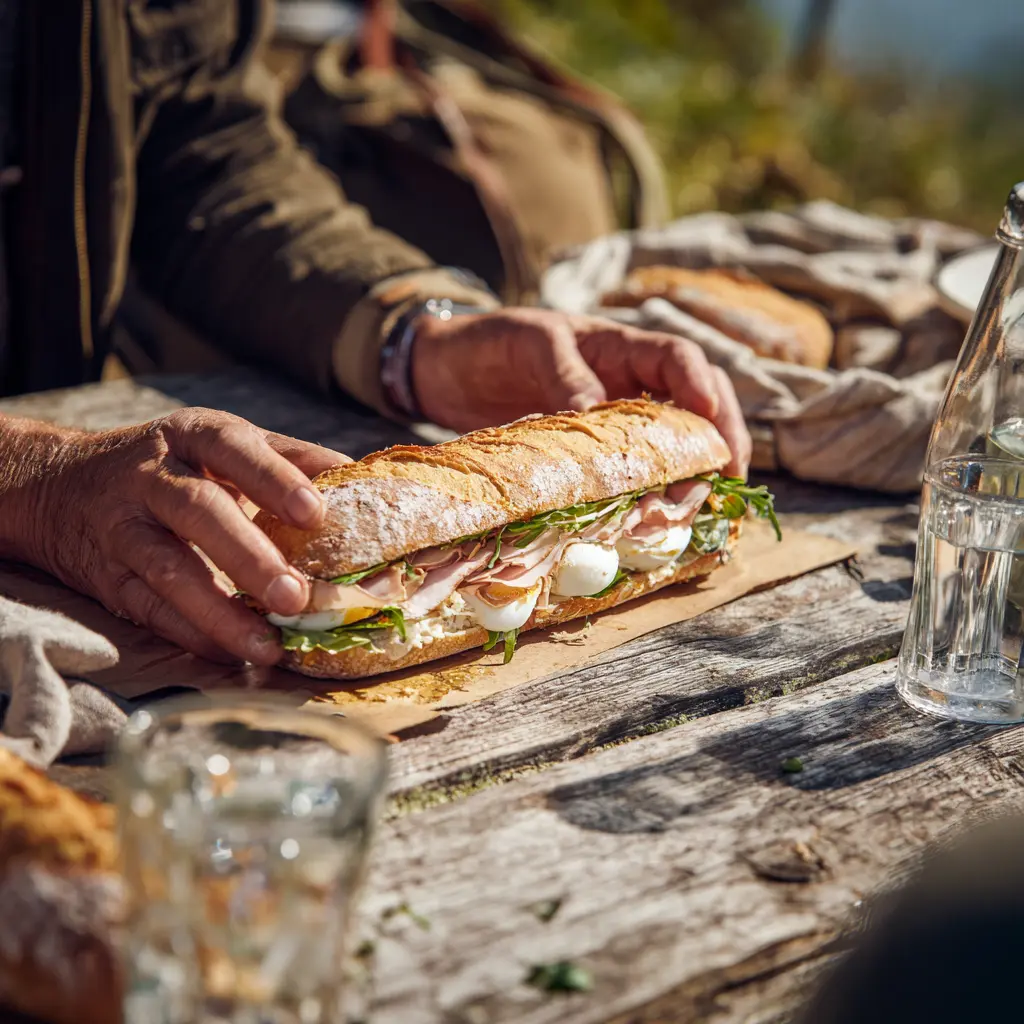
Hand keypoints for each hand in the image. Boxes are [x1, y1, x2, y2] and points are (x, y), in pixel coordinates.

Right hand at [24, 409, 348, 664]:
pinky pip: (148, 608)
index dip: (275, 478)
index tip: (316, 513)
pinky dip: (190, 633)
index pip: (234, 447)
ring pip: (168, 568)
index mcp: (194, 435)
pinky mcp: (108, 576)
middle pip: (199, 510)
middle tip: (296, 596)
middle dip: (248, 555)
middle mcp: (153, 476)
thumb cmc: (174, 465)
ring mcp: (125, 527)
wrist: (61, 486)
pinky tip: (229, 653)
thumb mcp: (224, 444)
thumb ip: (290, 459)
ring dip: (219, 611)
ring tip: (266, 644)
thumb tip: (362, 476)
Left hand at [412, 308, 751, 476]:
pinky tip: (656, 515)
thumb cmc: (489, 342)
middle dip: (721, 436)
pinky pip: (631, 469)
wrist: (441, 368)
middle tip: (731, 478)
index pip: (678, 358)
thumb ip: (566, 376)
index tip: (714, 425)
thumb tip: (600, 414)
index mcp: (617, 344)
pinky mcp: (590, 452)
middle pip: (695, 402)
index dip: (703, 389)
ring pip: (671, 440)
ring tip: (703, 504)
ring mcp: (611, 418)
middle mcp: (625, 382)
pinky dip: (648, 490)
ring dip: (691, 469)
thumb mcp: (529, 346)